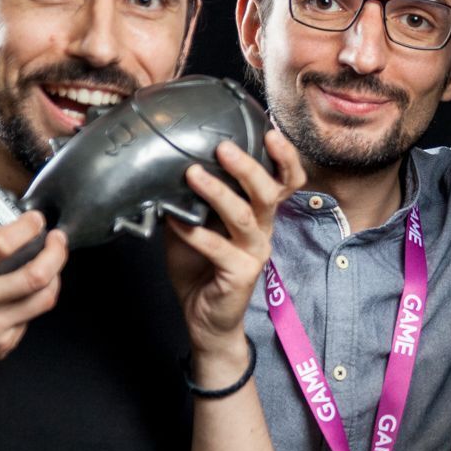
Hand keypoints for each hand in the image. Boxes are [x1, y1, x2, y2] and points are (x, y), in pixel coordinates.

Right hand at [0, 175, 67, 393]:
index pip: (0, 243)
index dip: (28, 227)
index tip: (35, 219)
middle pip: (35, 274)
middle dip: (57, 251)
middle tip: (57, 238)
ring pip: (43, 298)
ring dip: (57, 274)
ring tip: (53, 260)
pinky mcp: (2, 345)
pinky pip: (32, 317)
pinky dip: (36, 300)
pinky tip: (31, 289)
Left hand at [164, 130, 306, 383]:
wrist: (204, 318)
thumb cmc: (201, 268)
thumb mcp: (195, 225)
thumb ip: (190, 199)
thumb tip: (166, 165)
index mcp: (259, 214)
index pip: (285, 182)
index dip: (284, 158)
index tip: (270, 131)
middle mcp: (264, 231)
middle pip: (268, 193)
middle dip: (248, 167)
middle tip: (223, 147)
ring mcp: (254, 253)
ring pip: (244, 216)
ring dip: (218, 193)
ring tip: (193, 174)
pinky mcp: (241, 274)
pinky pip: (217, 248)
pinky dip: (193, 232)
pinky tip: (173, 220)